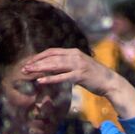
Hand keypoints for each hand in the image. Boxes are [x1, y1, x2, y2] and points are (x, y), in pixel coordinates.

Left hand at [20, 48, 134, 120]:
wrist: (110, 82)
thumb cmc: (94, 76)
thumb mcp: (80, 66)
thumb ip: (68, 65)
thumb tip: (54, 68)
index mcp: (73, 52)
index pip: (52, 51)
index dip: (39, 56)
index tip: (29, 62)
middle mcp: (75, 56)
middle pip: (51, 57)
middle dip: (36, 62)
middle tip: (24, 68)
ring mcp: (78, 65)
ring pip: (54, 66)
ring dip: (39, 69)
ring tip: (28, 73)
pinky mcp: (80, 76)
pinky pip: (62, 77)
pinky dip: (50, 79)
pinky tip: (40, 81)